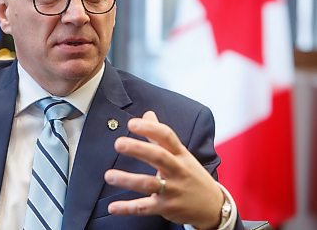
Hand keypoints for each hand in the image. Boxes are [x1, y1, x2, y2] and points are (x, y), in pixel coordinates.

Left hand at [104, 111, 223, 229]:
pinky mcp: (166, 208)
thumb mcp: (180, 153)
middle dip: (138, 149)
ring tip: (109, 175)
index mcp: (180, 154)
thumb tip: (147, 114)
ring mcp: (172, 190)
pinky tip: (112, 207)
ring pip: (149, 183)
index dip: (150, 128)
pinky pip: (145, 207)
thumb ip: (160, 135)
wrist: (213, 206)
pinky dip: (128, 208)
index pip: (167, 136)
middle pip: (158, 157)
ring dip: (128, 180)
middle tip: (119, 143)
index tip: (132, 123)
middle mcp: (177, 170)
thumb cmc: (191, 175)